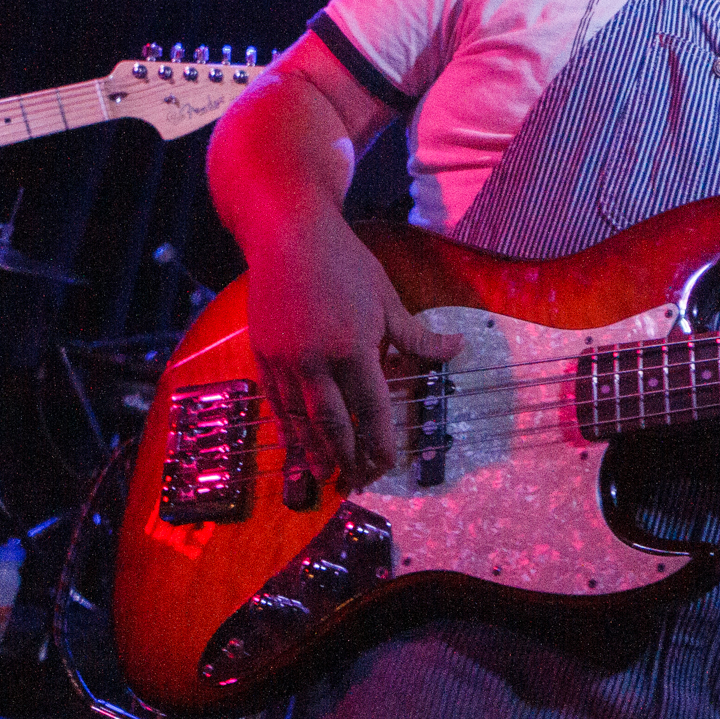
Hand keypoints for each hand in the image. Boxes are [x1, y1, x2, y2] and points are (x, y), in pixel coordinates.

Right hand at [246, 217, 461, 489]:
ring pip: (298, 418)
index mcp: (353, 347)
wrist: (288, 236)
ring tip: (325, 476)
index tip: (387, 464)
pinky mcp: (262, 354)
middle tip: (357, 482)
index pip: (370, 407)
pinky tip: (296, 443)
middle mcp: (315, 360)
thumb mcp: (388, 298)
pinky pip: (274, 401)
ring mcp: (284, 359)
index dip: (379, 441)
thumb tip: (457, 350)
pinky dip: (286, 427)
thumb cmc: (346, 264)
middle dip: (346, 456)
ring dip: (313, 451)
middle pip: (332, 422)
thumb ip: (418, 336)